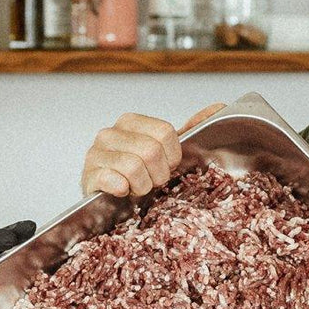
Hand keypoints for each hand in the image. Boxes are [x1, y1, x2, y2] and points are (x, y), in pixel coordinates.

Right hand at [81, 104, 224, 197]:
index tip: (166, 167)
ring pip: (133, 167)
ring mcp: (96, 154)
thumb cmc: (140, 176)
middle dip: (158, 175)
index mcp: (130, 122)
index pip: (165, 133)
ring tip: (136, 188)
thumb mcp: (168, 152)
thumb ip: (191, 130)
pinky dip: (123, 189)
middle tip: (150, 181)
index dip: (172, 158)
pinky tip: (123, 191)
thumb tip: (220, 107)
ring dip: (142, 186)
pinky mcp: (89, 176)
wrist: (112, 202)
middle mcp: (110, 133)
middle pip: (151, 150)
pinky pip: (112, 180)